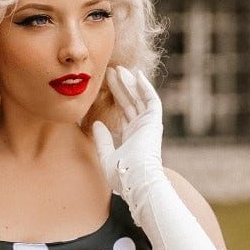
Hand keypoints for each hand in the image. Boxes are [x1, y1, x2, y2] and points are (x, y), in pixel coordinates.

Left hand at [92, 66, 163, 206]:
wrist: (136, 181)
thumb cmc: (122, 175)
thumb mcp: (106, 156)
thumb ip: (102, 140)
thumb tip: (95, 123)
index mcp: (131, 136)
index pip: (124, 112)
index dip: (116, 98)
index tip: (105, 85)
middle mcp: (141, 128)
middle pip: (130, 102)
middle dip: (120, 86)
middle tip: (109, 71)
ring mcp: (149, 125)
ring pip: (139, 98)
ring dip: (130, 83)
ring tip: (119, 69)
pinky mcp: (154, 122)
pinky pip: (151, 100)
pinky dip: (145, 87)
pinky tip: (137, 75)